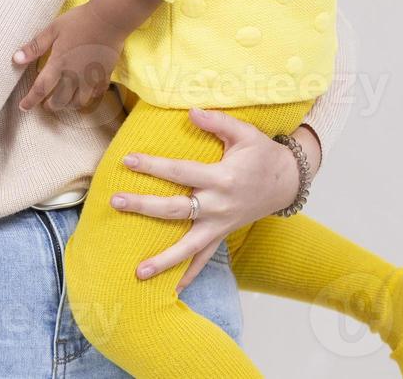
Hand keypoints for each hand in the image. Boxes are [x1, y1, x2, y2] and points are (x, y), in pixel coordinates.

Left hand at [14, 3, 127, 111]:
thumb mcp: (53, 29)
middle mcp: (74, 75)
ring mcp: (90, 77)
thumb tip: (16, 59)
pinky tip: (87, 92)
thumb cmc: (80, 21)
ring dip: (69, 105)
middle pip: (60, 101)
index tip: (23, 107)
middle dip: (50, 106)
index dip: (30, 101)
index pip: (41, 89)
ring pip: (79, 102)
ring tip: (64, 101)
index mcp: (59, 64)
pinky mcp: (105, 74)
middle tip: (45, 104)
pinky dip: (90, 96)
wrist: (110, 18)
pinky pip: (97, 93)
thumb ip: (35, 46)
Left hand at [110, 110, 320, 291]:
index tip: (128, 160)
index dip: (153, 166)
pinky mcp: (222, 234)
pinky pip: (204, 259)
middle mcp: (218, 205)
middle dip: (144, 207)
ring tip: (138, 272)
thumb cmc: (262, 155)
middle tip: (116, 202)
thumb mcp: (245, 133)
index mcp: (221, 177)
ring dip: (163, 260)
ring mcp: (220, 225)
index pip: (180, 172)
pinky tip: (171, 291)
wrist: (287, 182)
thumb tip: (191, 112)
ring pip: (188, 246)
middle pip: (175, 210)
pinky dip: (189, 275)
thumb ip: (218, 122)